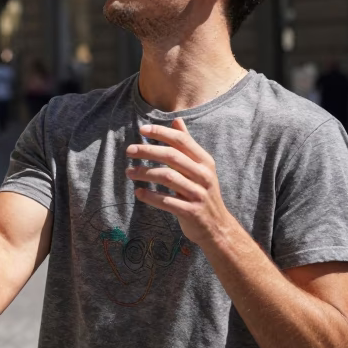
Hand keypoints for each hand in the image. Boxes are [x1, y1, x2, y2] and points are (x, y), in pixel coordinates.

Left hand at [125, 118, 236, 247]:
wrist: (217, 227)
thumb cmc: (203, 193)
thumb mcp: (200, 167)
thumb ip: (187, 145)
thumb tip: (177, 120)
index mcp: (205, 162)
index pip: (181, 141)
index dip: (161, 133)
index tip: (142, 130)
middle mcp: (203, 175)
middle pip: (172, 156)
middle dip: (148, 151)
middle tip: (129, 150)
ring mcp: (198, 194)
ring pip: (167, 177)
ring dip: (145, 173)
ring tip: (129, 172)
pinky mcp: (191, 212)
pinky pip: (166, 201)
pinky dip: (150, 196)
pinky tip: (138, 193)